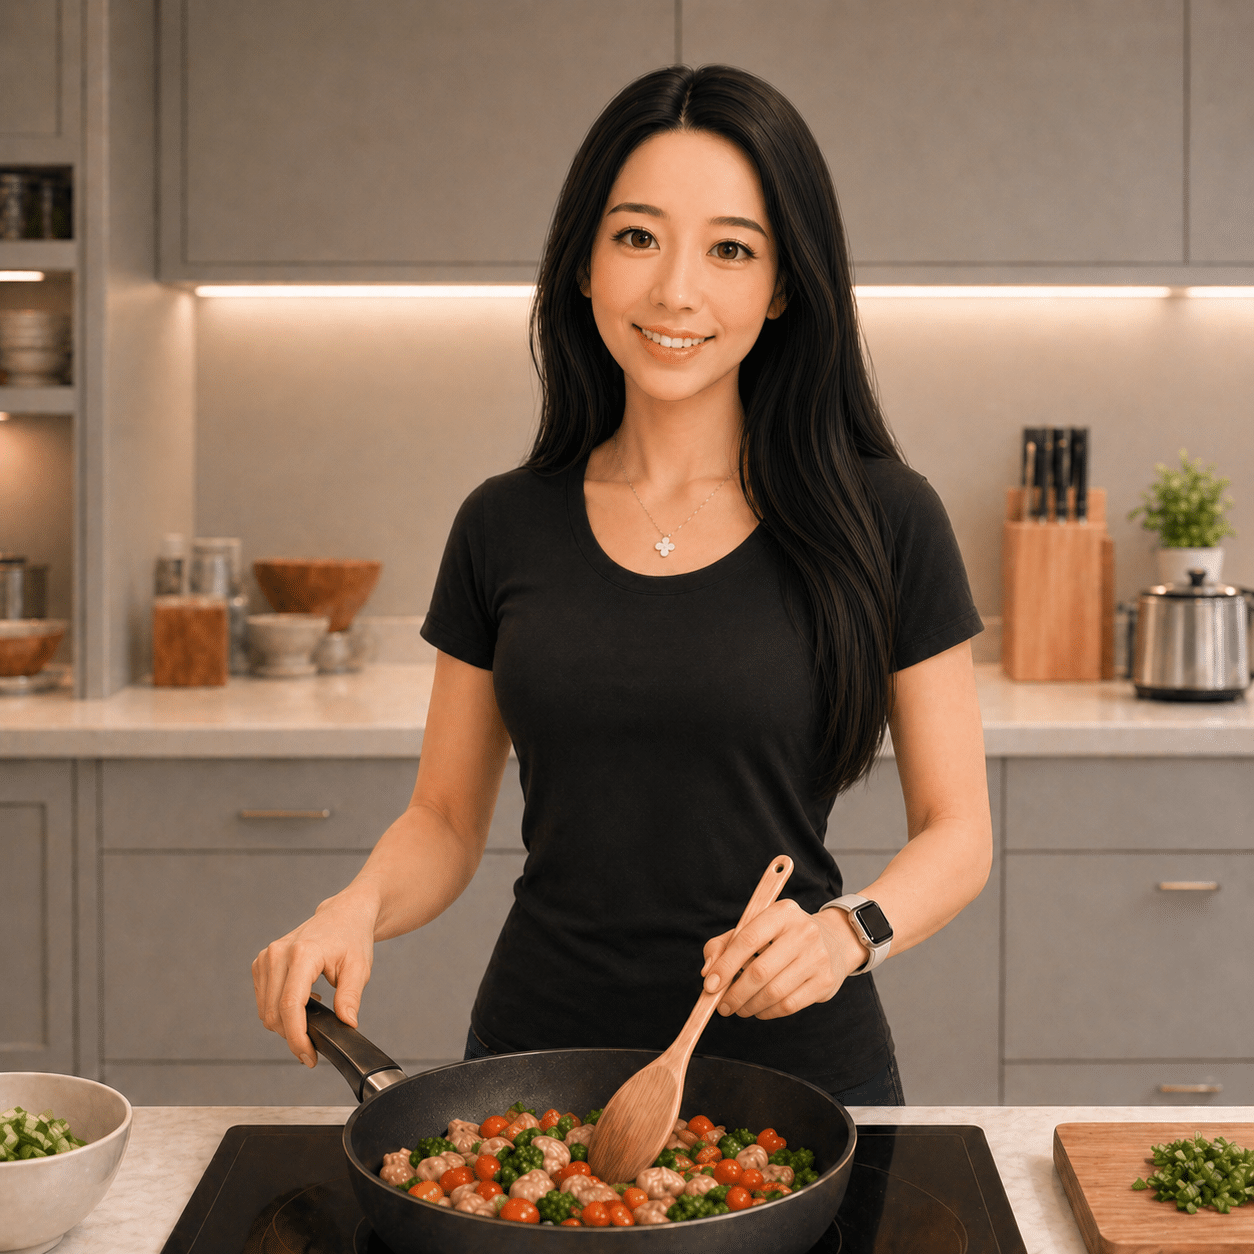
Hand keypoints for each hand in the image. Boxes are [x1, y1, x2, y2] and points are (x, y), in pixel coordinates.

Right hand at [251, 890, 377, 1065]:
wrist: (343, 914)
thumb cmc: (352, 937)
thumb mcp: (360, 967)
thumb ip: (351, 996)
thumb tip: (347, 1023)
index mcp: (303, 953)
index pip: (290, 1006)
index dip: (297, 1037)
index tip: (309, 1056)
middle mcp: (278, 954)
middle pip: (274, 1013)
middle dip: (292, 1036)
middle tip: (313, 1046)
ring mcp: (266, 957)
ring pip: (265, 1010)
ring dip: (284, 1025)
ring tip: (311, 1021)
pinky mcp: (262, 962)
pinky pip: (263, 999)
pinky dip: (279, 1010)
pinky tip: (301, 1003)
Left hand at [699, 899, 868, 1019]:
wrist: (834, 941)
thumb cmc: (783, 936)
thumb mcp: (755, 928)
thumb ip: (725, 944)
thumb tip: (708, 971)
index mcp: (782, 912)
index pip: (747, 939)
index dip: (725, 965)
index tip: (710, 985)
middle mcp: (803, 932)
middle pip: (759, 971)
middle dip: (735, 993)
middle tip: (722, 1005)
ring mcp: (817, 958)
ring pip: (773, 993)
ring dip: (749, 1006)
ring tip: (738, 1008)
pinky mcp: (825, 982)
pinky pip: (789, 1005)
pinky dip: (767, 1012)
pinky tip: (759, 1010)